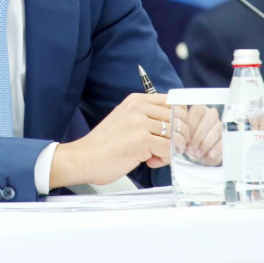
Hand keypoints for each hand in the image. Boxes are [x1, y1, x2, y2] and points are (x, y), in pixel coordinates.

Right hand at [50, 93, 171, 188]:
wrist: (84, 158)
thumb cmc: (105, 144)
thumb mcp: (125, 120)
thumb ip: (147, 117)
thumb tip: (176, 124)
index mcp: (135, 100)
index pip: (172, 102)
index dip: (180, 120)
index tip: (175, 133)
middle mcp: (138, 107)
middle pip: (177, 118)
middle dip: (179, 136)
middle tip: (168, 149)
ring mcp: (139, 123)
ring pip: (175, 134)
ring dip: (171, 150)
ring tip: (155, 156)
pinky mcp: (141, 140)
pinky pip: (168, 149)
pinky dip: (164, 159)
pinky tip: (149, 162)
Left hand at [175, 104, 221, 165]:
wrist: (200, 150)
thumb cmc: (189, 139)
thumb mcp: (184, 135)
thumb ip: (183, 134)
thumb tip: (180, 141)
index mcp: (199, 110)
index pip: (196, 112)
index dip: (190, 125)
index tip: (184, 138)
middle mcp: (211, 114)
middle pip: (207, 121)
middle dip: (198, 137)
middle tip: (190, 150)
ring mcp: (220, 124)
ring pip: (216, 130)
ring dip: (206, 144)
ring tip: (198, 154)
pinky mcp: (226, 136)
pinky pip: (223, 141)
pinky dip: (216, 149)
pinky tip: (209, 155)